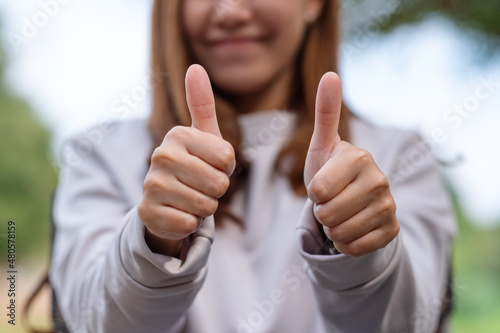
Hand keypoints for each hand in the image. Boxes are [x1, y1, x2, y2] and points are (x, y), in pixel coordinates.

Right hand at [138, 64, 235, 256]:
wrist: (166, 199)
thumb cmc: (194, 164)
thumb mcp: (203, 136)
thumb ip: (202, 103)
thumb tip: (196, 66)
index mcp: (178, 135)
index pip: (227, 158)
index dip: (226, 168)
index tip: (211, 165)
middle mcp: (160, 156)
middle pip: (218, 184)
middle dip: (217, 191)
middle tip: (200, 184)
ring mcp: (151, 185)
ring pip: (205, 206)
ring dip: (204, 208)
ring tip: (190, 197)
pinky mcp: (146, 212)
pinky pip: (188, 224)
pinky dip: (190, 223)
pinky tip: (178, 212)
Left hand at [304, 73, 398, 256]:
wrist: (351, 201)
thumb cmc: (331, 171)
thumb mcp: (322, 144)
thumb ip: (325, 112)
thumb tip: (330, 74)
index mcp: (359, 157)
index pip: (319, 190)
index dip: (314, 192)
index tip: (323, 184)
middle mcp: (379, 179)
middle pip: (328, 214)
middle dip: (321, 212)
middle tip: (331, 201)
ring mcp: (389, 206)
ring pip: (340, 233)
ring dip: (332, 228)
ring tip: (340, 213)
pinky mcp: (392, 230)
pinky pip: (355, 248)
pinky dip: (346, 243)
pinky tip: (352, 227)